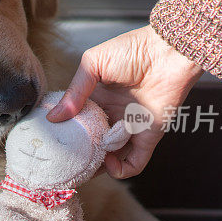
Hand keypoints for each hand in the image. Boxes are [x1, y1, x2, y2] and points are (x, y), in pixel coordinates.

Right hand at [47, 26, 202, 178]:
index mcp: (98, 99)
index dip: (66, 134)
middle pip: (92, 144)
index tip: (52, 142)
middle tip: (64, 163)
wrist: (168, 52)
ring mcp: (129, 129)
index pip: (78, 123)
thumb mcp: (93, 64)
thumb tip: (54, 118)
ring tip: (85, 166)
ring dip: (98, 167)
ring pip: (110, 158)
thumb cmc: (132, 50)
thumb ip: (74, 91)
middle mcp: (112, 116)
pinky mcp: (148, 137)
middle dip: (79, 156)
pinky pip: (134, 163)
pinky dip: (121, 170)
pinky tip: (109, 162)